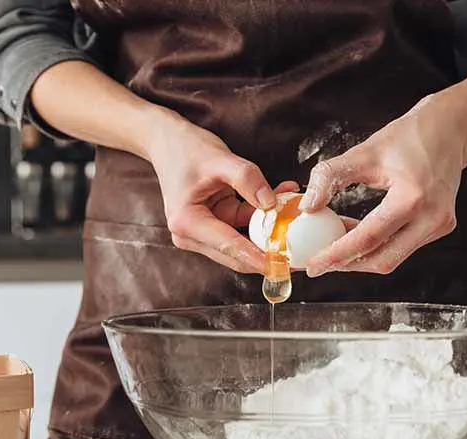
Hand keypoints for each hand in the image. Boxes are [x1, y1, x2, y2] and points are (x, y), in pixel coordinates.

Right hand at [148, 114, 297, 273]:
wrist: (168, 142)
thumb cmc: (186, 149)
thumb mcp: (219, 159)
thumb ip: (247, 180)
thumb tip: (272, 203)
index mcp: (187, 222)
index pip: (229, 246)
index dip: (258, 258)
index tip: (282, 266)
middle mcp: (190, 234)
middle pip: (235, 254)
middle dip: (267, 254)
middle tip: (298, 256)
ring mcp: (201, 232)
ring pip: (241, 243)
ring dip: (267, 233)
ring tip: (294, 220)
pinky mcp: (213, 224)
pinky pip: (242, 227)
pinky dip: (261, 218)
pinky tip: (280, 203)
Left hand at [299, 95, 466, 276]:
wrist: (448, 130)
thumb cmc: (407, 137)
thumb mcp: (362, 153)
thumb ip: (329, 177)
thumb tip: (308, 207)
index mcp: (413, 198)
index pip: (368, 239)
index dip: (336, 255)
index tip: (313, 264)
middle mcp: (432, 217)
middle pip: (383, 260)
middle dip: (347, 264)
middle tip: (319, 261)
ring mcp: (440, 225)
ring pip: (393, 258)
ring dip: (361, 255)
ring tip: (335, 239)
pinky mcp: (441, 228)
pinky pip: (403, 247)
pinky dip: (377, 246)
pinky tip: (357, 232)